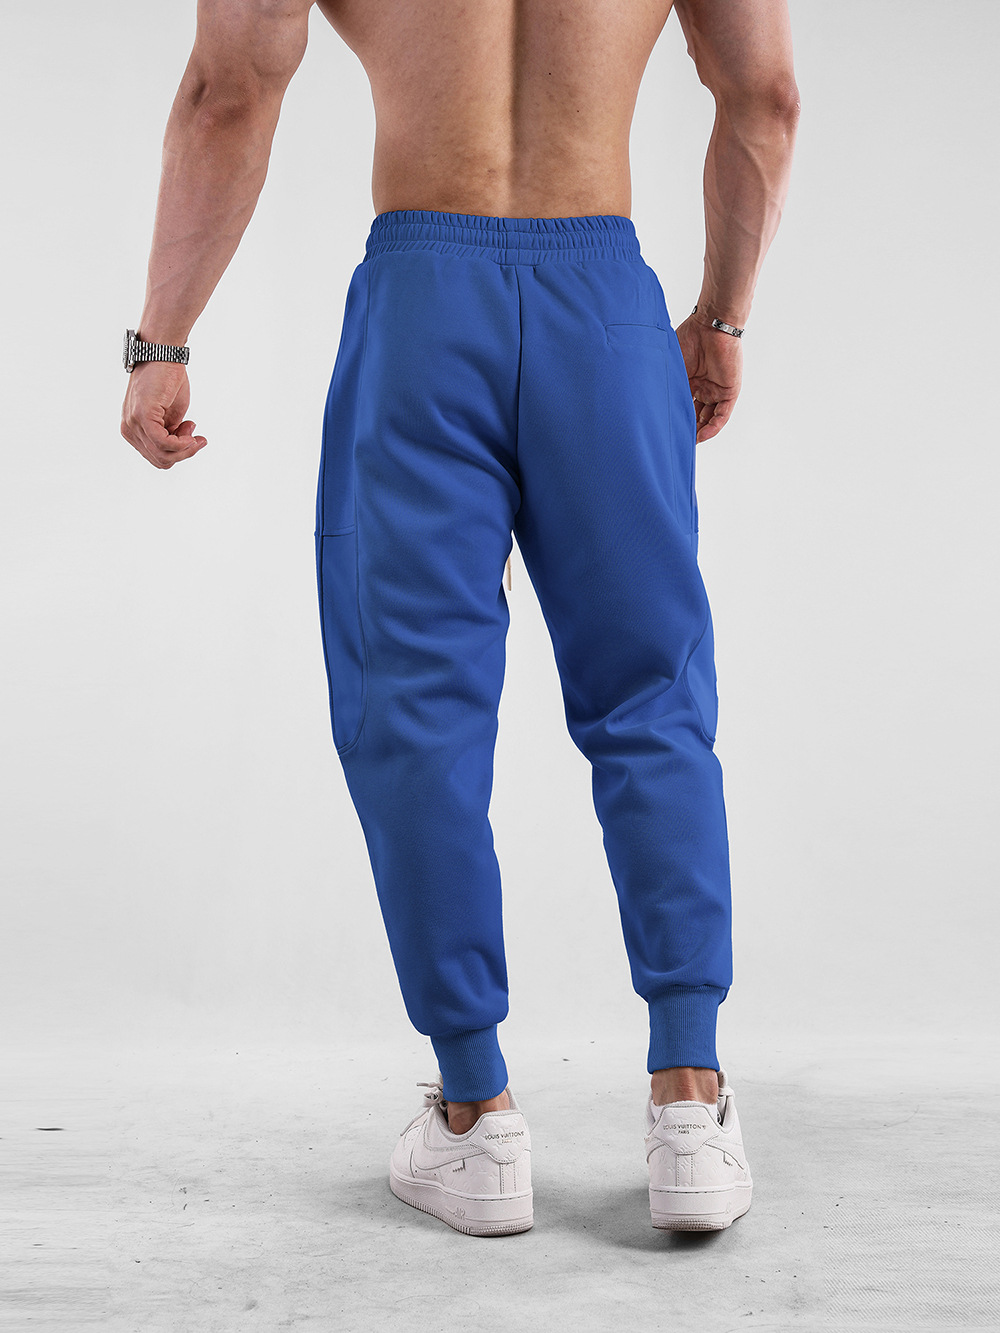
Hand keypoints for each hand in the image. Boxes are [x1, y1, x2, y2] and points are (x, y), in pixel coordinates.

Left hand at [121, 362, 206, 468]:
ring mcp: (133, 423)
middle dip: (184, 453)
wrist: (162, 354)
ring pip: (162, 455)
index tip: (192, 436)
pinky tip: (190, 434)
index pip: (156, 457)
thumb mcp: (170, 414)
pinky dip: (181, 444)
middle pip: (160, 460)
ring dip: (185, 448)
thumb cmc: (167, 379)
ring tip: (195, 434)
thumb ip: (170, 433)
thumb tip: (179, 448)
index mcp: (133, 430)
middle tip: (197, 438)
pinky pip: (163, 443)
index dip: (179, 453)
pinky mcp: (142, 417)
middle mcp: (129, 429)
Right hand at [674, 313, 742, 442]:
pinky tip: (701, 436)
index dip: (676, 419)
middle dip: (687, 429)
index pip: (683, 406)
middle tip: (676, 442)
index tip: (665, 432)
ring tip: (688, 444)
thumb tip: (649, 405)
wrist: (710, 325)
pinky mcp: (730, 391)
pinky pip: (722, 415)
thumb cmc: (689, 339)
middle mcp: (704, 387)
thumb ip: (667, 385)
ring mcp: (717, 390)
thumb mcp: (672, 367)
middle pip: (696, 415)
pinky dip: (712, 427)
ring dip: (699, 431)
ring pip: (709, 418)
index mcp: (690, 381)